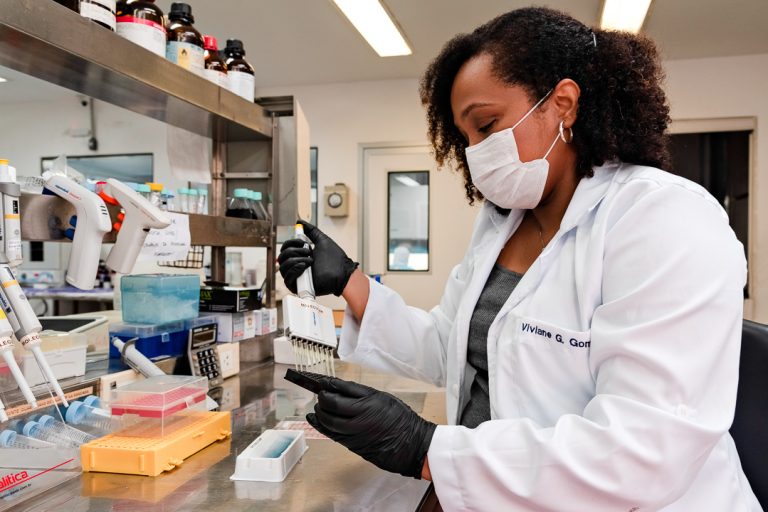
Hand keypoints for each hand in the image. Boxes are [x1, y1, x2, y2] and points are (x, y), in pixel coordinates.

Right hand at [278, 220, 357, 295]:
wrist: (342, 272)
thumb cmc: (335, 259)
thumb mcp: (321, 240)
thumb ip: (311, 231)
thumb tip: (300, 222)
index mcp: (299, 256)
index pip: (285, 249)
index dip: (290, 243)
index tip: (302, 242)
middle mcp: (296, 266)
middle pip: (282, 257)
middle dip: (294, 251)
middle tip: (309, 252)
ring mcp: (297, 277)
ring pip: (283, 267)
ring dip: (295, 260)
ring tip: (310, 260)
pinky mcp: (298, 287)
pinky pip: (287, 280)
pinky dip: (294, 270)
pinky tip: (304, 266)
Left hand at [306, 376, 435, 478]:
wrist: (412, 444)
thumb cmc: (401, 420)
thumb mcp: (384, 398)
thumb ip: (362, 394)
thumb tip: (341, 388)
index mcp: (370, 401)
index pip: (342, 389)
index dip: (328, 384)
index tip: (322, 382)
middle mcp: (361, 416)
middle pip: (332, 404)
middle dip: (322, 398)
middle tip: (320, 394)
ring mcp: (356, 432)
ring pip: (328, 421)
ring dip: (320, 413)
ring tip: (318, 407)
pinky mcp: (353, 445)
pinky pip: (332, 435)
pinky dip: (320, 426)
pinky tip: (314, 420)